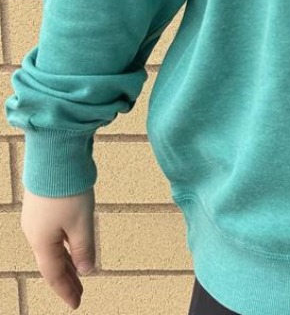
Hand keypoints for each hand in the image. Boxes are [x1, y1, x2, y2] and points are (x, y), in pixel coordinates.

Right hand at [19, 185, 95, 310]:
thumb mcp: (81, 222)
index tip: (76, 303)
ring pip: (52, 246)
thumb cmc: (67, 190)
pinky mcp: (44, 203)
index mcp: (41, 241)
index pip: (54, 274)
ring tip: (79, 271)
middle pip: (52, 261)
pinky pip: (53, 232)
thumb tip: (87, 270)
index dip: (66, 289)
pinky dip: (63, 243)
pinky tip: (72, 242)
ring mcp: (37, 217)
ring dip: (66, 260)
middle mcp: (35, 232)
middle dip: (67, 278)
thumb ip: (84, 247)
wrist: (54, 156)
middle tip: (78, 292)